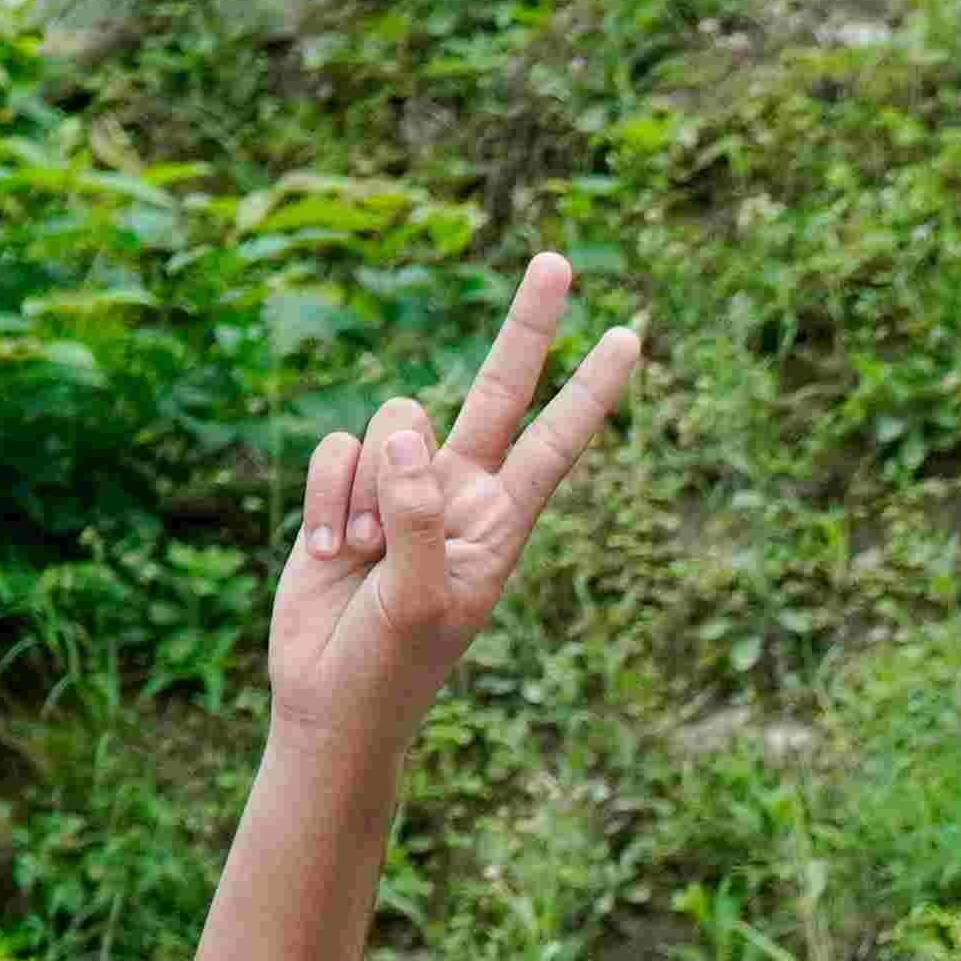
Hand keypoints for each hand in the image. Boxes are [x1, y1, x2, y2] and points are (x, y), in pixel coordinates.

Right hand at [265, 251, 641, 745]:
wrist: (330, 700)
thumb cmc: (392, 666)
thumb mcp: (420, 601)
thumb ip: (420, 518)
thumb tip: (408, 435)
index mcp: (503, 520)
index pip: (558, 441)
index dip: (593, 391)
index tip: (632, 338)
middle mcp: (462, 490)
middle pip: (499, 388)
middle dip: (528, 327)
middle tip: (559, 260)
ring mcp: (404, 486)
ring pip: (393, 420)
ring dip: (368, 488)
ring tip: (364, 558)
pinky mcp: (348, 490)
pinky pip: (337, 450)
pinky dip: (328, 497)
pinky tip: (331, 553)